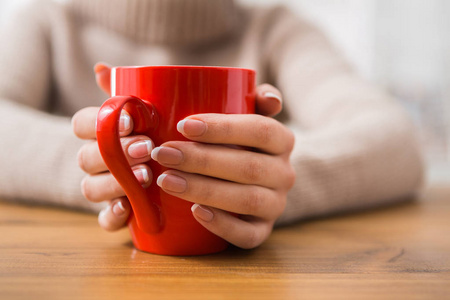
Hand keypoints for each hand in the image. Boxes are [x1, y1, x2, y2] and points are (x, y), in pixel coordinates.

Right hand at [72, 63, 153, 230]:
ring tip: (146, 176)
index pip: (82, 124)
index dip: (99, 122)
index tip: (129, 121)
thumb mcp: (140, 112)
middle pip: (87, 157)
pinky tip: (129, 207)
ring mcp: (103, 189)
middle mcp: (95, 162)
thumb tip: (101, 68)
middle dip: (115, 153)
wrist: (162, 169)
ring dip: (115, 183)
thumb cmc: (150, 134)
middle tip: (146, 148)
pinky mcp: (114, 213)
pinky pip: (104, 220)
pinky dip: (113, 215)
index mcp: (98, 134)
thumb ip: (122, 91)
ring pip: (91, 189)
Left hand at [73, 63, 294, 248]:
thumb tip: (104, 69)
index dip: (225, 127)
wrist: (252, 178)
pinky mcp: (262, 230)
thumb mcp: (221, 110)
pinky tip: (194, 213)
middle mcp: (284, 171)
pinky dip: (223, 225)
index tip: (183, 124)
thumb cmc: (227, 140)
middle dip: (203, 160)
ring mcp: (275, 203)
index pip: (260, 128)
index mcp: (280, 138)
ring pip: (247, 200)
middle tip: (162, 153)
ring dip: (205, 190)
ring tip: (166, 180)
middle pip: (249, 166)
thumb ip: (175, 88)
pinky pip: (250, 235)